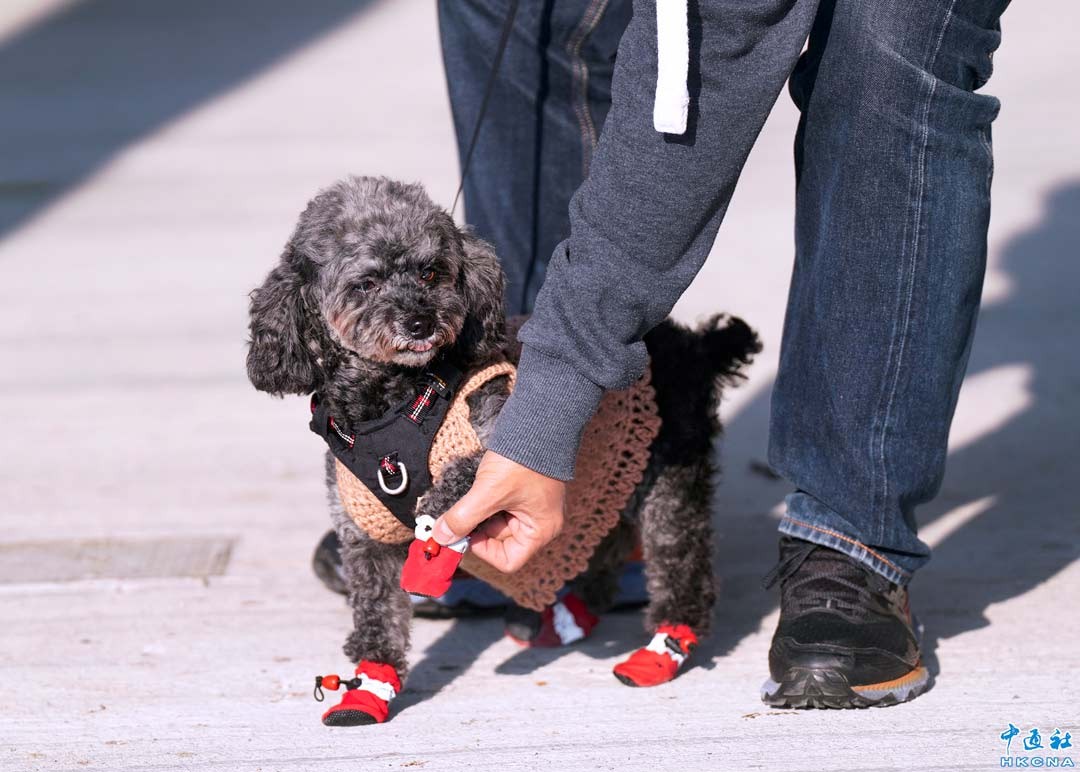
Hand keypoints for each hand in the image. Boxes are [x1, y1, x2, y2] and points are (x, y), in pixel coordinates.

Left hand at [431, 451, 564, 572]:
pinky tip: (476, 488)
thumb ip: (462, 518)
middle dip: (475, 529)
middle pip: (500, 541)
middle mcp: (538, 522)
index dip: (483, 551)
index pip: (508, 560)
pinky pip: (499, 506)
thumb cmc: (522, 461)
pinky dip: (483, 502)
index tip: (464, 533)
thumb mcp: (488, 492)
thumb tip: (439, 538)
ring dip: (478, 514)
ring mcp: (531, 506)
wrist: (539, 422)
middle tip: (456, 516)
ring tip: (469, 496)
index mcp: (540, 530)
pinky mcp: (523, 491)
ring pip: (496, 522)